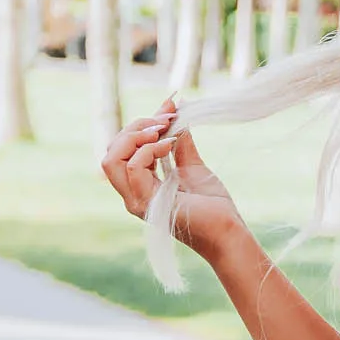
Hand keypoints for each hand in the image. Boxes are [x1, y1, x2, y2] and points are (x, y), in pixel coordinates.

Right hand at [100, 99, 241, 256]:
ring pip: (111, 160)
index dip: (141, 124)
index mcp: (139, 184)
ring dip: (136, 137)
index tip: (169, 109)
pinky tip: (169, 146)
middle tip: (166, 120)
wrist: (227, 231)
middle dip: (136, 127)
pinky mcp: (147, 203)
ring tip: (163, 133)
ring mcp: (137, 200)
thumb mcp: (192, 164)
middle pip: (111, 151)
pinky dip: (149, 150)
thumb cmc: (212, 205)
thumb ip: (180, 140)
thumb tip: (176, 110)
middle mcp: (132, 193)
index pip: (122, 149)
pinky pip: (133, 168)